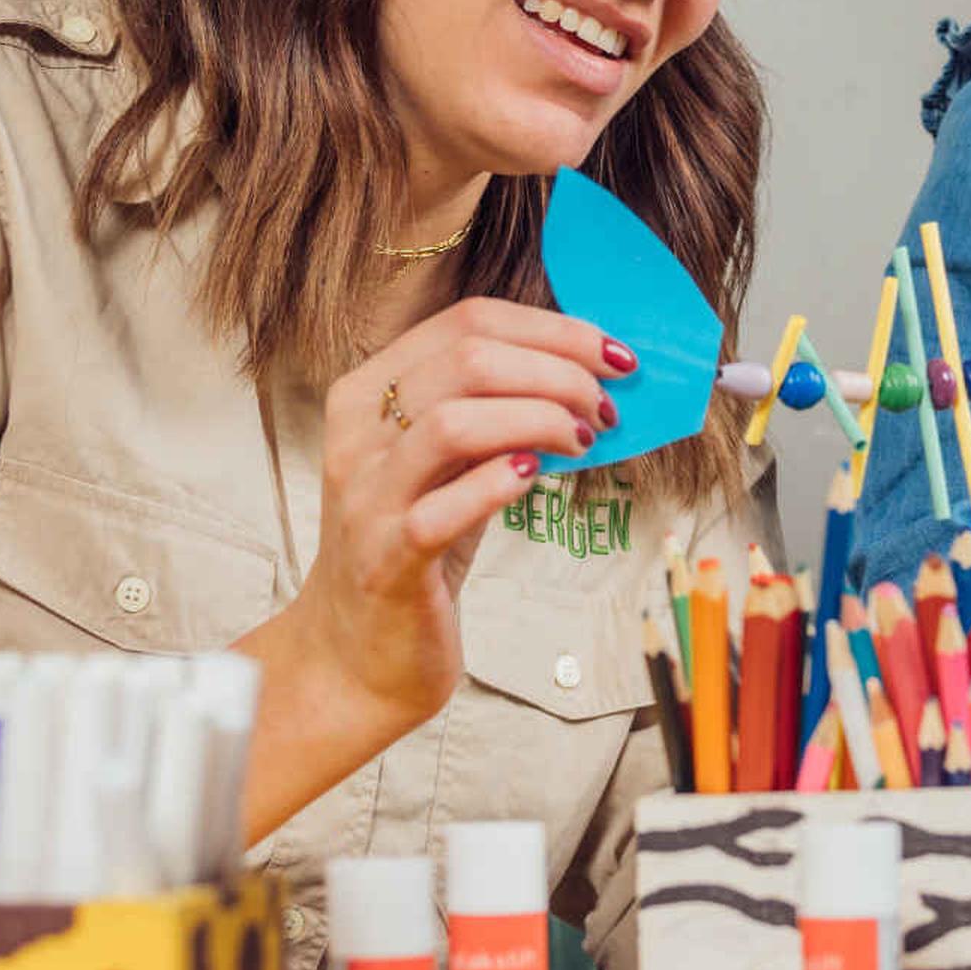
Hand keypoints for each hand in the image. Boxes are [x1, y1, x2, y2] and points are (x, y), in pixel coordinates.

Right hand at [287, 297, 626, 729]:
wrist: (356, 649)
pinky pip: (444, 509)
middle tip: (604, 408)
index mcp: (368, 391)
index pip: (468, 320)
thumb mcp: (446, 462)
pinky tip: (538, 477)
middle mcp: (358, 433)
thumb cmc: (412, 544)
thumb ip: (493, 411)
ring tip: (584, 441)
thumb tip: (588, 373)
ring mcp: (367, 497)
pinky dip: (501, 482)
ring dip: (541, 420)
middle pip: (468, 359)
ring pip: (455, 422)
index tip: (614, 356)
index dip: (554, 330)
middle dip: (559, 373)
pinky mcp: (386, 559)